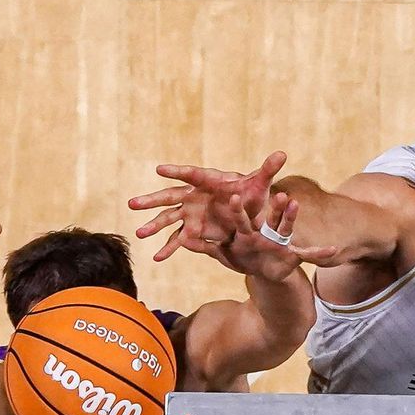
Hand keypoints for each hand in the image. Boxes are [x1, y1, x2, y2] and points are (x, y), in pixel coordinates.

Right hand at [131, 152, 307, 262]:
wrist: (250, 215)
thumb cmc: (253, 196)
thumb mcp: (261, 186)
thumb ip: (268, 171)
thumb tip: (282, 154)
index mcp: (208, 182)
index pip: (191, 175)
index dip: (176, 172)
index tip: (159, 169)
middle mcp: (195, 196)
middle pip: (169, 197)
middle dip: (151, 200)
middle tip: (132, 204)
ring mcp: (192, 214)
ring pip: (168, 219)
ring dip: (153, 226)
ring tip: (139, 234)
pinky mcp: (194, 230)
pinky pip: (178, 239)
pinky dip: (169, 249)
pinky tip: (158, 260)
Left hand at [212, 191, 335, 281]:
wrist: (264, 273)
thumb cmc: (244, 259)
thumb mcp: (224, 255)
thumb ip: (205, 247)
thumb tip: (184, 240)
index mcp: (248, 232)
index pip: (243, 218)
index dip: (240, 209)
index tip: (235, 196)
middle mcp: (265, 233)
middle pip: (269, 217)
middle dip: (274, 208)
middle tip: (280, 194)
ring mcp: (280, 241)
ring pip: (288, 226)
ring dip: (292, 216)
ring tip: (298, 204)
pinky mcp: (293, 254)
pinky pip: (309, 253)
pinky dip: (320, 253)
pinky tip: (333, 251)